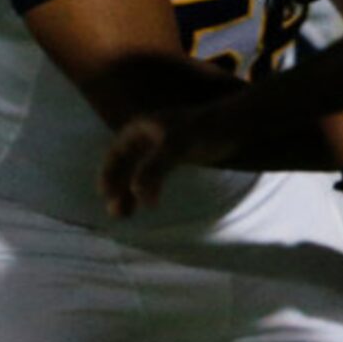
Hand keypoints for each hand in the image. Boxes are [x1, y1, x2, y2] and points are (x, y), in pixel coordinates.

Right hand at [101, 108, 218, 216]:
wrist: (236, 126)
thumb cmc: (204, 130)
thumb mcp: (176, 147)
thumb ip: (155, 167)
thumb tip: (136, 192)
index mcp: (140, 128)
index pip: (116, 154)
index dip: (108, 174)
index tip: (106, 195)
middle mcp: (146, 136)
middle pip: (124, 166)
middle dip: (118, 188)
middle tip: (116, 213)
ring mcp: (160, 147)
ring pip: (138, 173)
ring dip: (130, 192)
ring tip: (126, 215)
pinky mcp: (174, 157)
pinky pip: (154, 176)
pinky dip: (149, 189)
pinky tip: (150, 203)